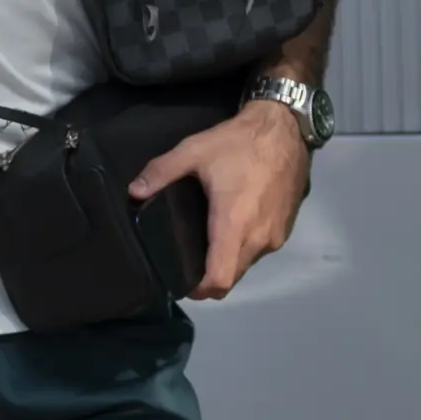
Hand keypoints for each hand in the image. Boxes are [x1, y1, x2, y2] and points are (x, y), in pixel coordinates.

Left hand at [128, 99, 310, 299]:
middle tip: (185, 265)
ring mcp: (276, 236)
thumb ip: (161, 172)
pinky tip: (228, 230)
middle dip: (209, 279)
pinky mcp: (285, 228)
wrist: (284, 130)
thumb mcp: (193, 151)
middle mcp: (259, 238)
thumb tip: (135, 192)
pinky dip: (243, 249)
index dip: (198, 290)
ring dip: (227, 263)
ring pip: (246, 265)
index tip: (180, 283)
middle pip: (232, 277)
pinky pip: (259, 251)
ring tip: (204, 245)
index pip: (219, 279)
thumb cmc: (239, 143)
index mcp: (234, 225)